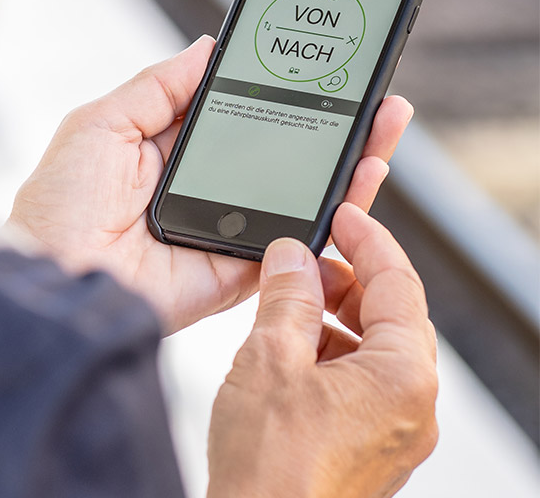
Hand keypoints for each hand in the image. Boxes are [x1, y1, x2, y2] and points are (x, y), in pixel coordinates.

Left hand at [7, 35, 412, 332]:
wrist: (52, 273)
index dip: (280, 92)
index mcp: (171, 152)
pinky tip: (365, 176)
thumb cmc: (59, 200)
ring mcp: (225, 230)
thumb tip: (208, 47)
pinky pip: (294, 242)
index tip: (319, 64)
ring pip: (299, 196)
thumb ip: (159, 86)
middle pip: (282, 153)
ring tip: (387, 122)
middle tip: (373, 90)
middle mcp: (204, 190)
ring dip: (347, 161)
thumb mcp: (102, 122)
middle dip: (331, 122)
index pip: (242, 116)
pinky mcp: (237, 272)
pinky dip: (335, 215)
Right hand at [207, 203, 437, 497]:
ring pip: (373, 351)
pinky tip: (287, 353)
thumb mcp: (270, 358)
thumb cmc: (270, 468)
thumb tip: (293, 257)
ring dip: (331, 320)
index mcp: (403, 377)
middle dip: (344, 282)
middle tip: (301, 264)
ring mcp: (394, 433)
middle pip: (390, 316)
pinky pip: (361, 384)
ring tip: (284, 309)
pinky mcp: (370, 449)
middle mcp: (413, 407)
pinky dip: (329, 356)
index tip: (343, 215)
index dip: (367, 240)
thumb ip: (288, 295)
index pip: (398, 283)